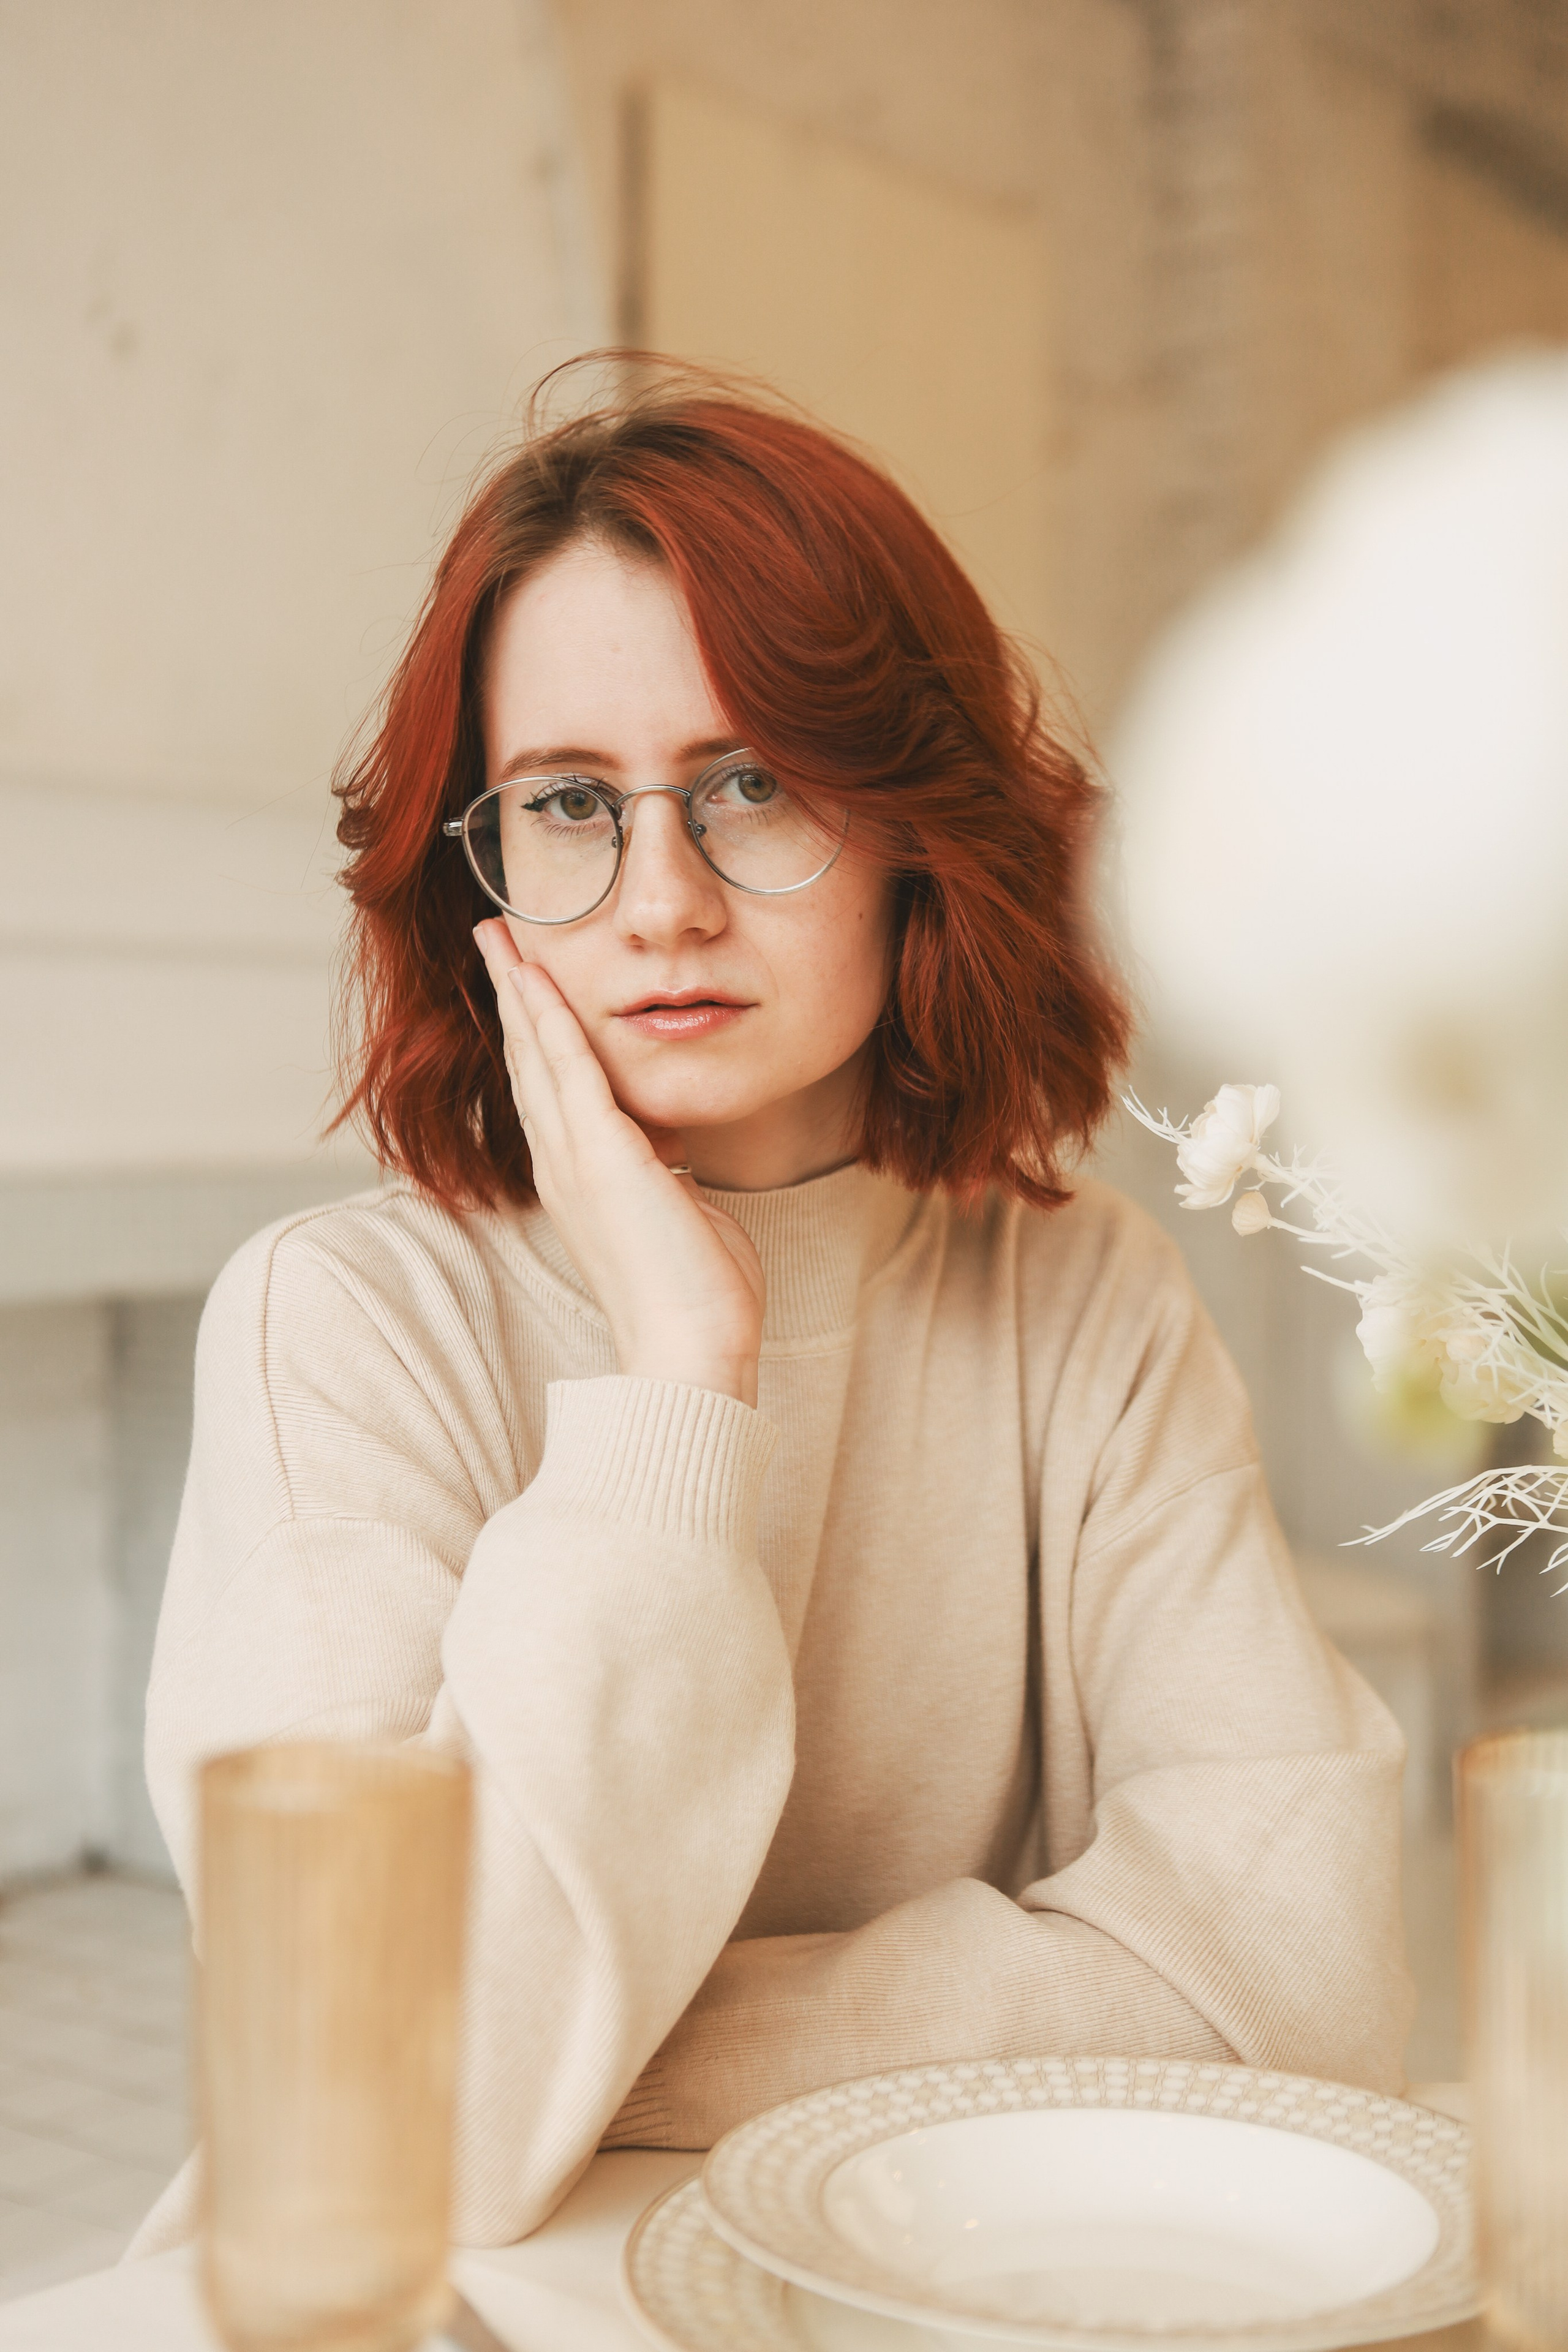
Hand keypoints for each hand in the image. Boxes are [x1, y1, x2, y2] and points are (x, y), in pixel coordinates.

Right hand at [474, 922, 764, 1406]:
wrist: (691, 1350)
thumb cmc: (696, 1296)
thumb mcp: (680, 1216)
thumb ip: (670, 1180)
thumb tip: (678, 1163)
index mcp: (578, 1180)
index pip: (547, 1088)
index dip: (530, 1032)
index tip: (523, 983)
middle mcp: (562, 1166)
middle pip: (526, 1061)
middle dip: (510, 995)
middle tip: (492, 937)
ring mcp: (575, 1162)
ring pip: (537, 1056)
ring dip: (518, 991)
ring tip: (499, 937)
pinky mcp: (603, 1159)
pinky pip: (570, 1072)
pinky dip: (550, 1022)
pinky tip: (536, 979)